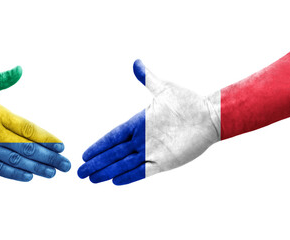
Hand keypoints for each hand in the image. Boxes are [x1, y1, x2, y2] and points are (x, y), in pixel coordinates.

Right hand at [0, 67, 70, 180]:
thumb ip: (1, 80)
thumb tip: (20, 69)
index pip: (29, 129)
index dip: (47, 139)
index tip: (61, 146)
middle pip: (27, 147)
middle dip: (49, 157)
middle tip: (65, 165)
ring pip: (16, 160)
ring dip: (36, 167)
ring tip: (52, 174)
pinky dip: (14, 174)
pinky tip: (27, 177)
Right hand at [77, 60, 219, 184]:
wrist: (210, 117)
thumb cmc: (188, 103)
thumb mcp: (165, 89)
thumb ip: (148, 78)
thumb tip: (136, 63)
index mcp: (138, 123)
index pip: (112, 137)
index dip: (98, 146)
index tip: (84, 154)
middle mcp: (142, 140)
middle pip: (113, 154)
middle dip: (96, 163)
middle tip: (79, 172)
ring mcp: (152, 152)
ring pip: (123, 164)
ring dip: (107, 171)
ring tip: (91, 179)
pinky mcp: (164, 162)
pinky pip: (142, 171)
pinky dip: (129, 176)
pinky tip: (115, 181)